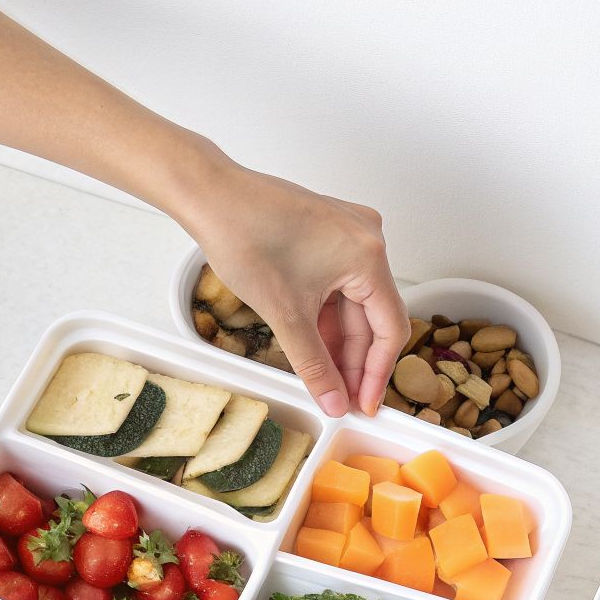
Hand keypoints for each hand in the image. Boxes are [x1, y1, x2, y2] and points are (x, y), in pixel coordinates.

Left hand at [176, 164, 408, 416]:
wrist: (209, 196)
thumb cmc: (244, 236)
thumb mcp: (285, 314)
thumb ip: (314, 365)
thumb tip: (333, 401)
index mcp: (369, 256)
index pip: (390, 328)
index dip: (377, 373)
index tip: (364, 403)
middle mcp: (367, 239)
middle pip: (371, 316)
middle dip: (354, 361)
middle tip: (341, 398)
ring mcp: (347, 233)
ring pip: (351, 302)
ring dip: (338, 341)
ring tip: (324, 379)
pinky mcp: (326, 233)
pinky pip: (336, 284)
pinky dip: (325, 316)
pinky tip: (312, 345)